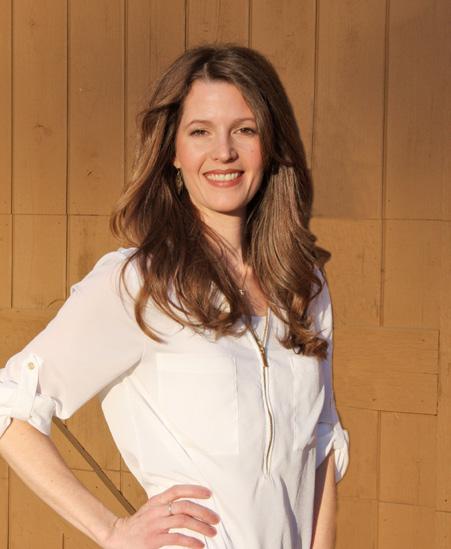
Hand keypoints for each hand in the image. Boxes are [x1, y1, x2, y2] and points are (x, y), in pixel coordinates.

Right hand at [101, 484, 219, 548]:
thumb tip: (190, 505)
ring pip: (183, 520)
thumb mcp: (152, 508)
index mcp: (157, 500)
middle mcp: (157, 510)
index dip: (194, 489)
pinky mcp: (154, 539)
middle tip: (216, 518)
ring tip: (212, 532)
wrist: (117, 536)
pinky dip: (190, 541)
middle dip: (203, 511)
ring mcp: (155, 524)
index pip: (177, 490)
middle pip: (184, 505)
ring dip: (201, 526)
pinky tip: (199, 544)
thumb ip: (168, 504)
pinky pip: (176, 538)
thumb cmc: (138, 523)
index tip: (209, 493)